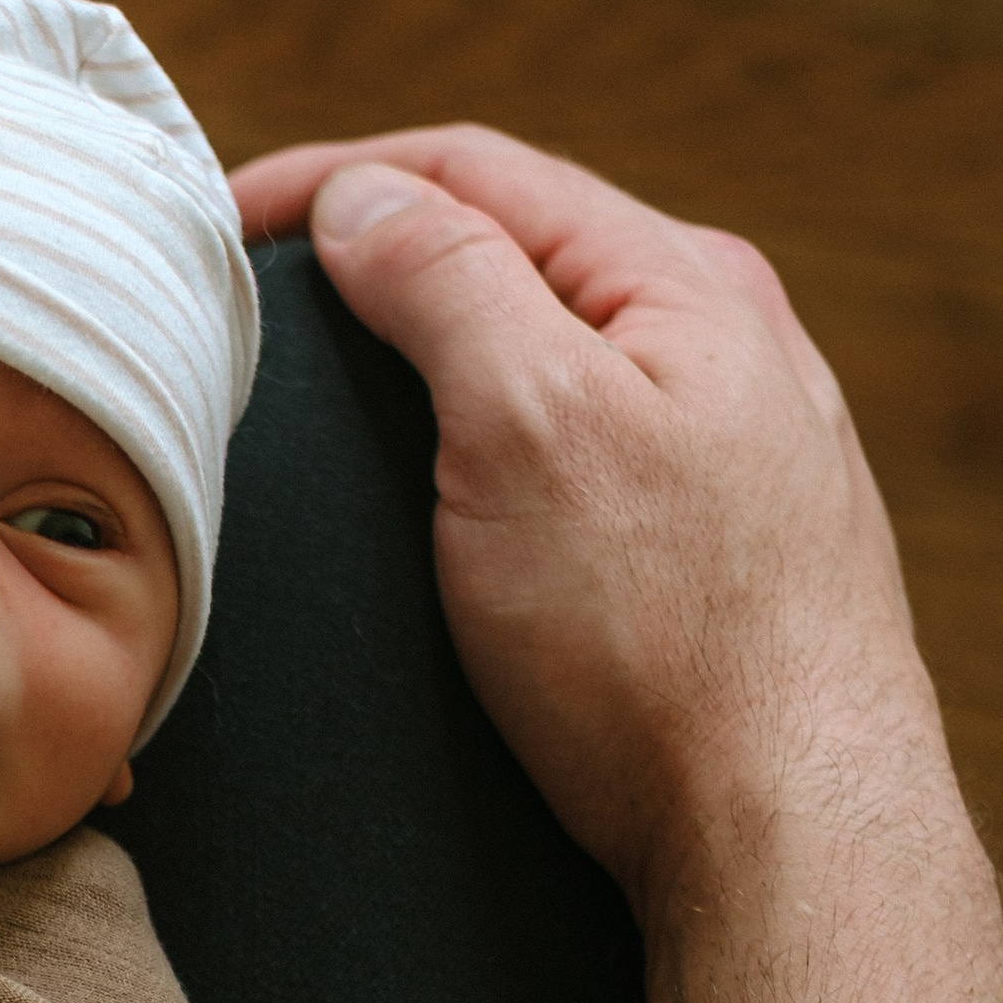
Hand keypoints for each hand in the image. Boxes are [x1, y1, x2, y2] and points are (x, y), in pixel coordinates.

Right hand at [229, 127, 961, 929]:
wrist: (783, 831)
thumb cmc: (667, 639)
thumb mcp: (529, 425)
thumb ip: (446, 284)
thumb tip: (366, 199)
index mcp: (681, 283)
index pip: (473, 171)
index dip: (331, 182)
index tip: (218, 229)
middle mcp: (718, 347)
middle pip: (510, 256)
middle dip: (377, 261)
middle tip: (258, 308)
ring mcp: (721, 451)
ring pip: (540, 359)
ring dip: (427, 359)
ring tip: (328, 400)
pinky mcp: (707, 551)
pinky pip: (568, 454)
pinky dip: (480, 447)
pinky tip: (440, 504)